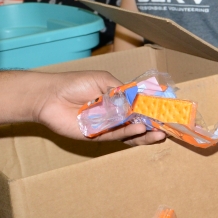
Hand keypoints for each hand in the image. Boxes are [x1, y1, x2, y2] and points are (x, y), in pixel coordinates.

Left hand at [32, 71, 161, 145]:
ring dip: (144, 134)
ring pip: (129, 133)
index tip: (168, 112)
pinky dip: (128, 133)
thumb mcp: (103, 80)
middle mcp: (114, 115)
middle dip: (153, 126)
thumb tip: (141, 99)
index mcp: (117, 100)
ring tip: (158, 133)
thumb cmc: (75, 83)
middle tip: (167, 128)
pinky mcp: (96, 136)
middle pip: (138, 123)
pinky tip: (139, 129)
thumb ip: (122, 91)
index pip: (139, 107)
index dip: (153, 110)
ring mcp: (106, 127)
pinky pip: (115, 136)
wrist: (50, 96)